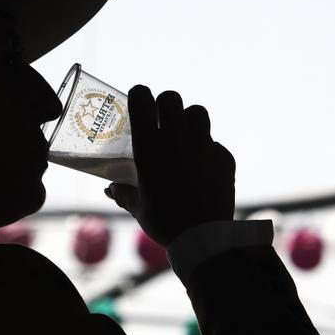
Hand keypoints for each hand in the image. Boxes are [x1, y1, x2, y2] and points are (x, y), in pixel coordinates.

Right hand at [103, 86, 235, 246]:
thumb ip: (124, 193)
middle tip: (163, 120)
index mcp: (150, 146)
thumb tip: (111, 189)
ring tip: (185, 136)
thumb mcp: (138, 208)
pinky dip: (208, 151)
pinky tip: (203, 168)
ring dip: (189, 120)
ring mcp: (204, 145)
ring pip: (198, 112)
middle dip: (165, 105)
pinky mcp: (224, 157)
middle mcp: (177, 139)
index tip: (139, 104)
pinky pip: (215, 143)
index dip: (140, 96)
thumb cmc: (165, 222)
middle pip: (171, 98)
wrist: (204, 238)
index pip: (142, 98)